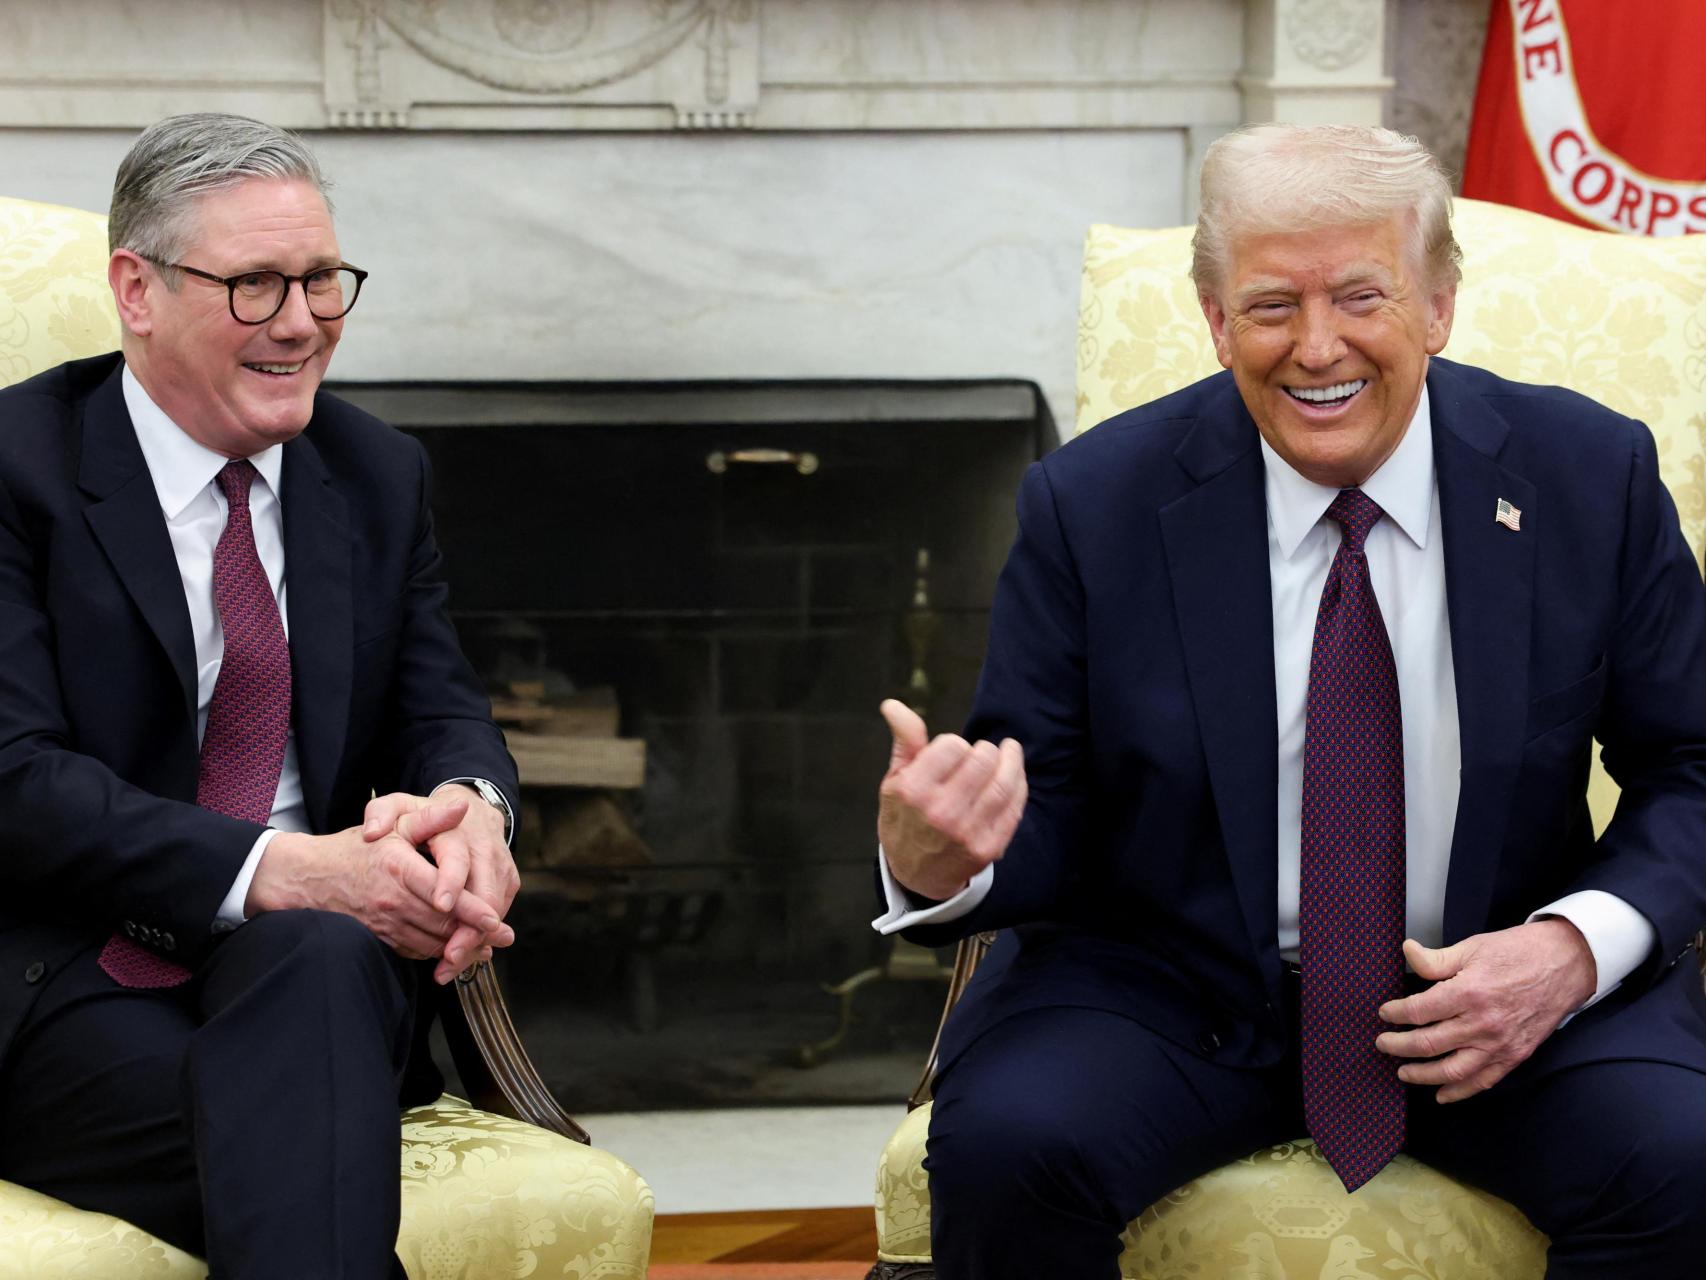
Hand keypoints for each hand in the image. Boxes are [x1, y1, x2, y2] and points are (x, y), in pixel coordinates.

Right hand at [249, 797, 514, 978]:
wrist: (310, 878)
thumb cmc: (356, 848)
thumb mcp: (394, 824)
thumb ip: (430, 819)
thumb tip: (463, 807)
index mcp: (400, 870)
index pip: (444, 896)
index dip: (472, 911)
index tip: (496, 921)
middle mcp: (393, 901)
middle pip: (443, 925)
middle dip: (475, 934)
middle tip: (502, 937)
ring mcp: (385, 923)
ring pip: (431, 943)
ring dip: (459, 947)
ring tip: (485, 946)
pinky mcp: (380, 938)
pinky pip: (414, 950)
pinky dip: (436, 952)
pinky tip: (453, 948)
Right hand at [876, 698, 1026, 901]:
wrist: (914, 874)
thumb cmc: (904, 820)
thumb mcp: (894, 781)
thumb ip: (904, 742)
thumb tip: (894, 705)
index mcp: (912, 791)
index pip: (952, 745)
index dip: (954, 744)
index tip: (952, 752)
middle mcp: (940, 813)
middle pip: (982, 760)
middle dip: (984, 751)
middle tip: (982, 753)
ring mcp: (967, 832)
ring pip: (1003, 783)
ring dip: (1011, 761)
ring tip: (1010, 751)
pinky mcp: (988, 847)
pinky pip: (1014, 808)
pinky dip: (1019, 786)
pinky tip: (1015, 775)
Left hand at [1374, 919, 1597, 1102]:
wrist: (1565, 964)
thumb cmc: (1519, 952)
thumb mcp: (1472, 947)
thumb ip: (1436, 960)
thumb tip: (1407, 953)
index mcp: (1468, 993)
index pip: (1418, 1011)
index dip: (1395, 1014)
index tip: (1385, 1013)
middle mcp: (1482, 1024)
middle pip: (1428, 1044)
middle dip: (1399, 1047)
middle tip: (1384, 1044)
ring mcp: (1499, 1044)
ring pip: (1452, 1070)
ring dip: (1422, 1075)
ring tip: (1403, 1072)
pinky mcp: (1515, 1055)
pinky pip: (1483, 1081)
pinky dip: (1459, 1091)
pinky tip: (1441, 1094)